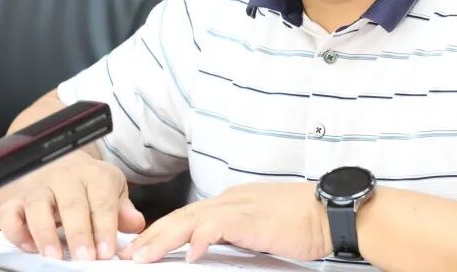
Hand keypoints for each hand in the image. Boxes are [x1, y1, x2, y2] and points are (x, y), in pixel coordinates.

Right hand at [0, 151, 144, 260]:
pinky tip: (30, 245)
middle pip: (72, 204)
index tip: (107, 251)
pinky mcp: (13, 197)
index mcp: (94, 175)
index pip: (102, 200)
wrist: (52, 157)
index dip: (105, 227)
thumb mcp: (109, 187)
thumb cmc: (84, 180)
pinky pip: (9, 215)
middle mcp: (65, 177)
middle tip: (85, 257)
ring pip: (39, 207)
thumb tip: (136, 223)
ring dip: (46, 233)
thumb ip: (121, 208)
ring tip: (55, 254)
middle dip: (80, 233)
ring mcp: (37, 186)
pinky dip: (17, 232)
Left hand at [118, 182, 330, 263]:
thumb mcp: (260, 228)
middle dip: (151, 236)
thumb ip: (236, 234)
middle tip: (127, 255)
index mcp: (232, 202)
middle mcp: (230, 200)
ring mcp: (240, 206)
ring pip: (192, 219)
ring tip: (142, 256)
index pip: (188, 216)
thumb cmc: (302, 221)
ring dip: (164, 239)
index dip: (161, 231)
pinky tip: (190, 254)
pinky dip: (202, 239)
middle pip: (182, 216)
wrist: (328, 210)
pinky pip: (219, 226)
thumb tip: (212, 249)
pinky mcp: (252, 218)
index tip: (140, 247)